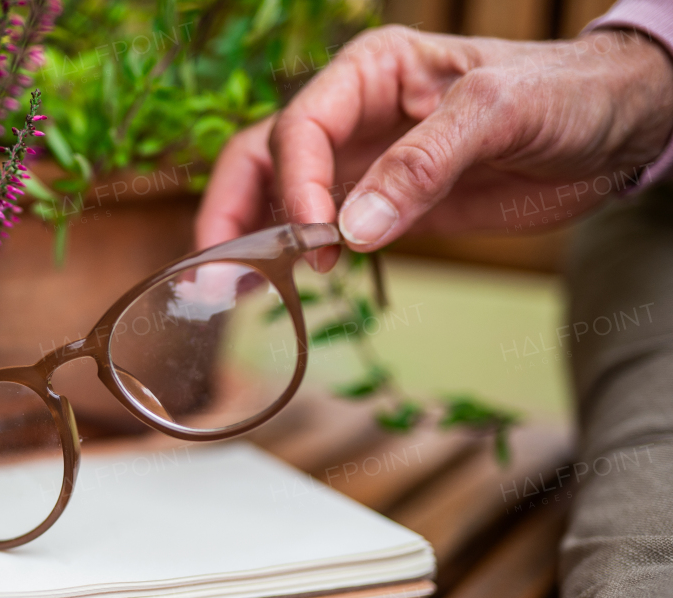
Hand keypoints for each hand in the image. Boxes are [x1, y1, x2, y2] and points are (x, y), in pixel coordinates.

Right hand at [195, 26, 672, 268]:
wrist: (616, 127)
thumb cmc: (564, 94)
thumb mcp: (498, 114)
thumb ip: (422, 165)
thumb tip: (350, 232)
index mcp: (372, 71)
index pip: (302, 126)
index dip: (296, 183)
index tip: (311, 240)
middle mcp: (353, 116)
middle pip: (263, 159)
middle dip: (232, 212)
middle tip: (217, 271)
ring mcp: (363, 165)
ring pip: (279, 199)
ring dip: (250, 242)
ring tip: (231, 291)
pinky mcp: (382, 208)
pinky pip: (318, 234)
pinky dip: (290, 262)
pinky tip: (274, 291)